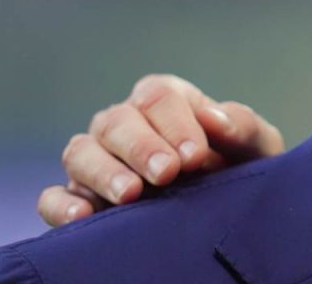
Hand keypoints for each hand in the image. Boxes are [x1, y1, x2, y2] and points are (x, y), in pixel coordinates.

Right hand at [38, 74, 283, 226]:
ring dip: (103, 171)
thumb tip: (214, 119)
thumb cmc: (245, 168)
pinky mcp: (81, 198)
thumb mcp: (257, 147)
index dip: (174, 122)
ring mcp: (99, 161)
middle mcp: (126, 125)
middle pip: (115, 120)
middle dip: (141, 146)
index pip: (157, 95)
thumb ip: (242, 126)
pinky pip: (53, 196)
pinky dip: (61, 204)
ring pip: (81, 152)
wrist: (234, 209)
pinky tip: (84, 216)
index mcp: (167, 102)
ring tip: (131, 194)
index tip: (195, 155)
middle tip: (167, 173)